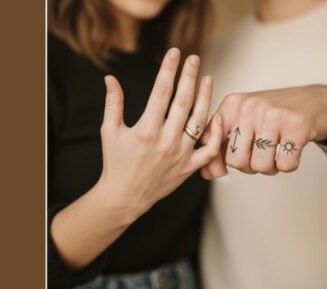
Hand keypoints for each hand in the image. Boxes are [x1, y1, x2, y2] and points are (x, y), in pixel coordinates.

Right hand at [98, 49, 223, 217]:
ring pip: (200, 121)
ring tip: (208, 79)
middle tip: (194, 58)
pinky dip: (216, 133)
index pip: (161, 92)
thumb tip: (110, 78)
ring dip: (206, 98)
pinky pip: (209, 150)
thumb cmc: (116, 162)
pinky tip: (217, 116)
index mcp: (146, 129)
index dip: (169, 69)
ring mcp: (180, 154)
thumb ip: (113, 103)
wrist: (125, 196)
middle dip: (190, 76)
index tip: (174, 52)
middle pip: (184, 101)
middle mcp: (166, 140)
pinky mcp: (190, 167)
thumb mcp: (109, 131)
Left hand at [199, 84, 326, 177]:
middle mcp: (250, 106)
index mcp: (233, 104)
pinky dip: (289, 164)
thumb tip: (206, 174)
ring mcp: (274, 115)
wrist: (318, 100)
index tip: (230, 165)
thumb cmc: (278, 115)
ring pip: (260, 165)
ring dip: (272, 167)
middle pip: (237, 161)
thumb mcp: (245, 121)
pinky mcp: (296, 126)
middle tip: (262, 155)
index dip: (219, 163)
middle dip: (250, 166)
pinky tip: (292, 150)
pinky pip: (285, 165)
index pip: (212, 144)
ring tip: (278, 151)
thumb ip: (223, 144)